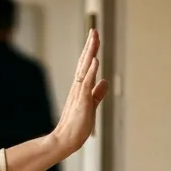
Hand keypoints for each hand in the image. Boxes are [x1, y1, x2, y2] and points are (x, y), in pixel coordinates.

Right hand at [51, 29, 108, 153]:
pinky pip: (86, 83)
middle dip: (90, 46)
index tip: (94, 37)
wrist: (65, 140)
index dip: (90, 51)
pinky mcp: (82, 100)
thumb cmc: (77, 125)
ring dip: (90, 52)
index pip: (86, 65)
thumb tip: (105, 82)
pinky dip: (90, 71)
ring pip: (85, 68)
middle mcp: (78, 87)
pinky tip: (94, 61)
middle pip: (84, 62)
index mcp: (80, 88)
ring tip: (94, 38)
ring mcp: (79, 92)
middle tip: (94, 30)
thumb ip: (98, 93)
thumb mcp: (91, 105)